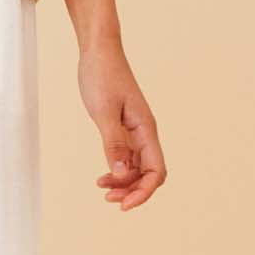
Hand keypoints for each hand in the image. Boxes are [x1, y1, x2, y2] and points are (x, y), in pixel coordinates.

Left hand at [78, 37, 167, 210]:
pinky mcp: (122, 126)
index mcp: (145, 128)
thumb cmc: (102, 75)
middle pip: (149, 173)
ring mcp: (134, 130)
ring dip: (124, 182)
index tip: (124, 204)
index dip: (144, 192)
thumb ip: (113, 143)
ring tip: (103, 189)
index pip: (156, 170)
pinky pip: (126, 156)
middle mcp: (144, 132)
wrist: (98, 50)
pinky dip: (118, 168)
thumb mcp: (103, 110)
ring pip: (137, 166)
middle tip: (109, 198)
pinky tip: (103, 175)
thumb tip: (123, 174)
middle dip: (133, 190)